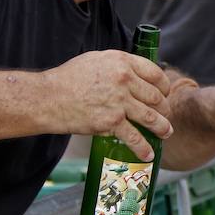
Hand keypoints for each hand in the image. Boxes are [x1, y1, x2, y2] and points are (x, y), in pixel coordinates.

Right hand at [43, 50, 171, 160]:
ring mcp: (119, 102)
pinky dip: (143, 148)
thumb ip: (119, 66)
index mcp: (122, 62)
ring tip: (166, 132)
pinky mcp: (111, 122)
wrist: (47, 98)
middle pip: (156, 97)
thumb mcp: (97, 60)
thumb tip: (135, 75)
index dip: (164, 86)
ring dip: (162, 127)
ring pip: (151, 117)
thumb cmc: (69, 79)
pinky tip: (148, 154)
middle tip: (165, 115)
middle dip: (164, 108)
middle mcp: (125, 80)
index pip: (156, 74)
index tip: (165, 94)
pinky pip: (134, 137)